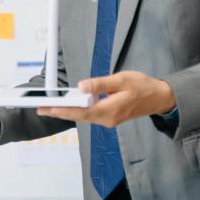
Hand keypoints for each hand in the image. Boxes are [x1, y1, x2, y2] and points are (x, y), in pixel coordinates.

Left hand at [36, 71, 176, 127]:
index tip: (47, 108)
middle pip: (78, 116)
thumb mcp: (123, 79)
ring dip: (66, 113)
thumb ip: (101, 83)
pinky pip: (89, 116)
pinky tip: (67, 107)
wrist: (159, 98)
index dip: (62, 110)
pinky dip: (77, 112)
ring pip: (83, 117)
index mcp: (110, 110)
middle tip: (39, 109)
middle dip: (58, 112)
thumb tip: (82, 86)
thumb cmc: (143, 86)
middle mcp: (107, 119)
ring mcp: (108, 120)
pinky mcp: (109, 117)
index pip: (81, 111)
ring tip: (48, 108)